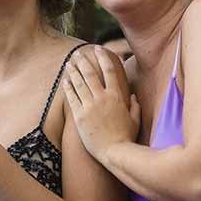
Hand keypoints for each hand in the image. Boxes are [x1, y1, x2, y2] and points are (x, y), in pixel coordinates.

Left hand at [64, 46, 139, 161]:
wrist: (114, 152)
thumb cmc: (127, 137)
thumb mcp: (135, 120)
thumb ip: (135, 106)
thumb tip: (134, 96)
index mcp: (117, 96)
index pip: (110, 70)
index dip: (103, 57)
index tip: (98, 49)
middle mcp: (102, 98)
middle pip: (91, 73)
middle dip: (84, 61)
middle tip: (78, 54)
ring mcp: (90, 106)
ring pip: (79, 83)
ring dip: (73, 71)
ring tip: (69, 64)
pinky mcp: (79, 116)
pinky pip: (72, 98)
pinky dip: (68, 87)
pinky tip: (65, 81)